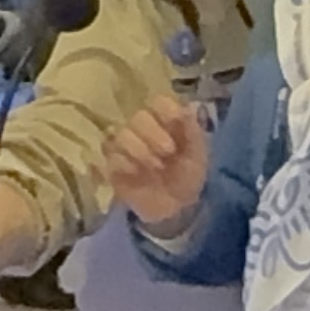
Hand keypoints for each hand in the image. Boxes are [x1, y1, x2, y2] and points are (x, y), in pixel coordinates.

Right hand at [101, 97, 211, 242]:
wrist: (176, 208)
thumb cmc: (188, 176)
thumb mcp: (198, 154)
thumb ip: (192, 129)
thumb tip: (188, 107)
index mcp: (164, 119)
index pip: (157, 102)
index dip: (165, 111)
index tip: (176, 123)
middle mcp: (141, 127)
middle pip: (137, 117)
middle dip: (154, 135)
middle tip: (168, 154)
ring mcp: (123, 146)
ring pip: (121, 135)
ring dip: (140, 152)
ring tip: (155, 168)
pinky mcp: (111, 165)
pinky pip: (111, 158)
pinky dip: (126, 166)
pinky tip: (137, 176)